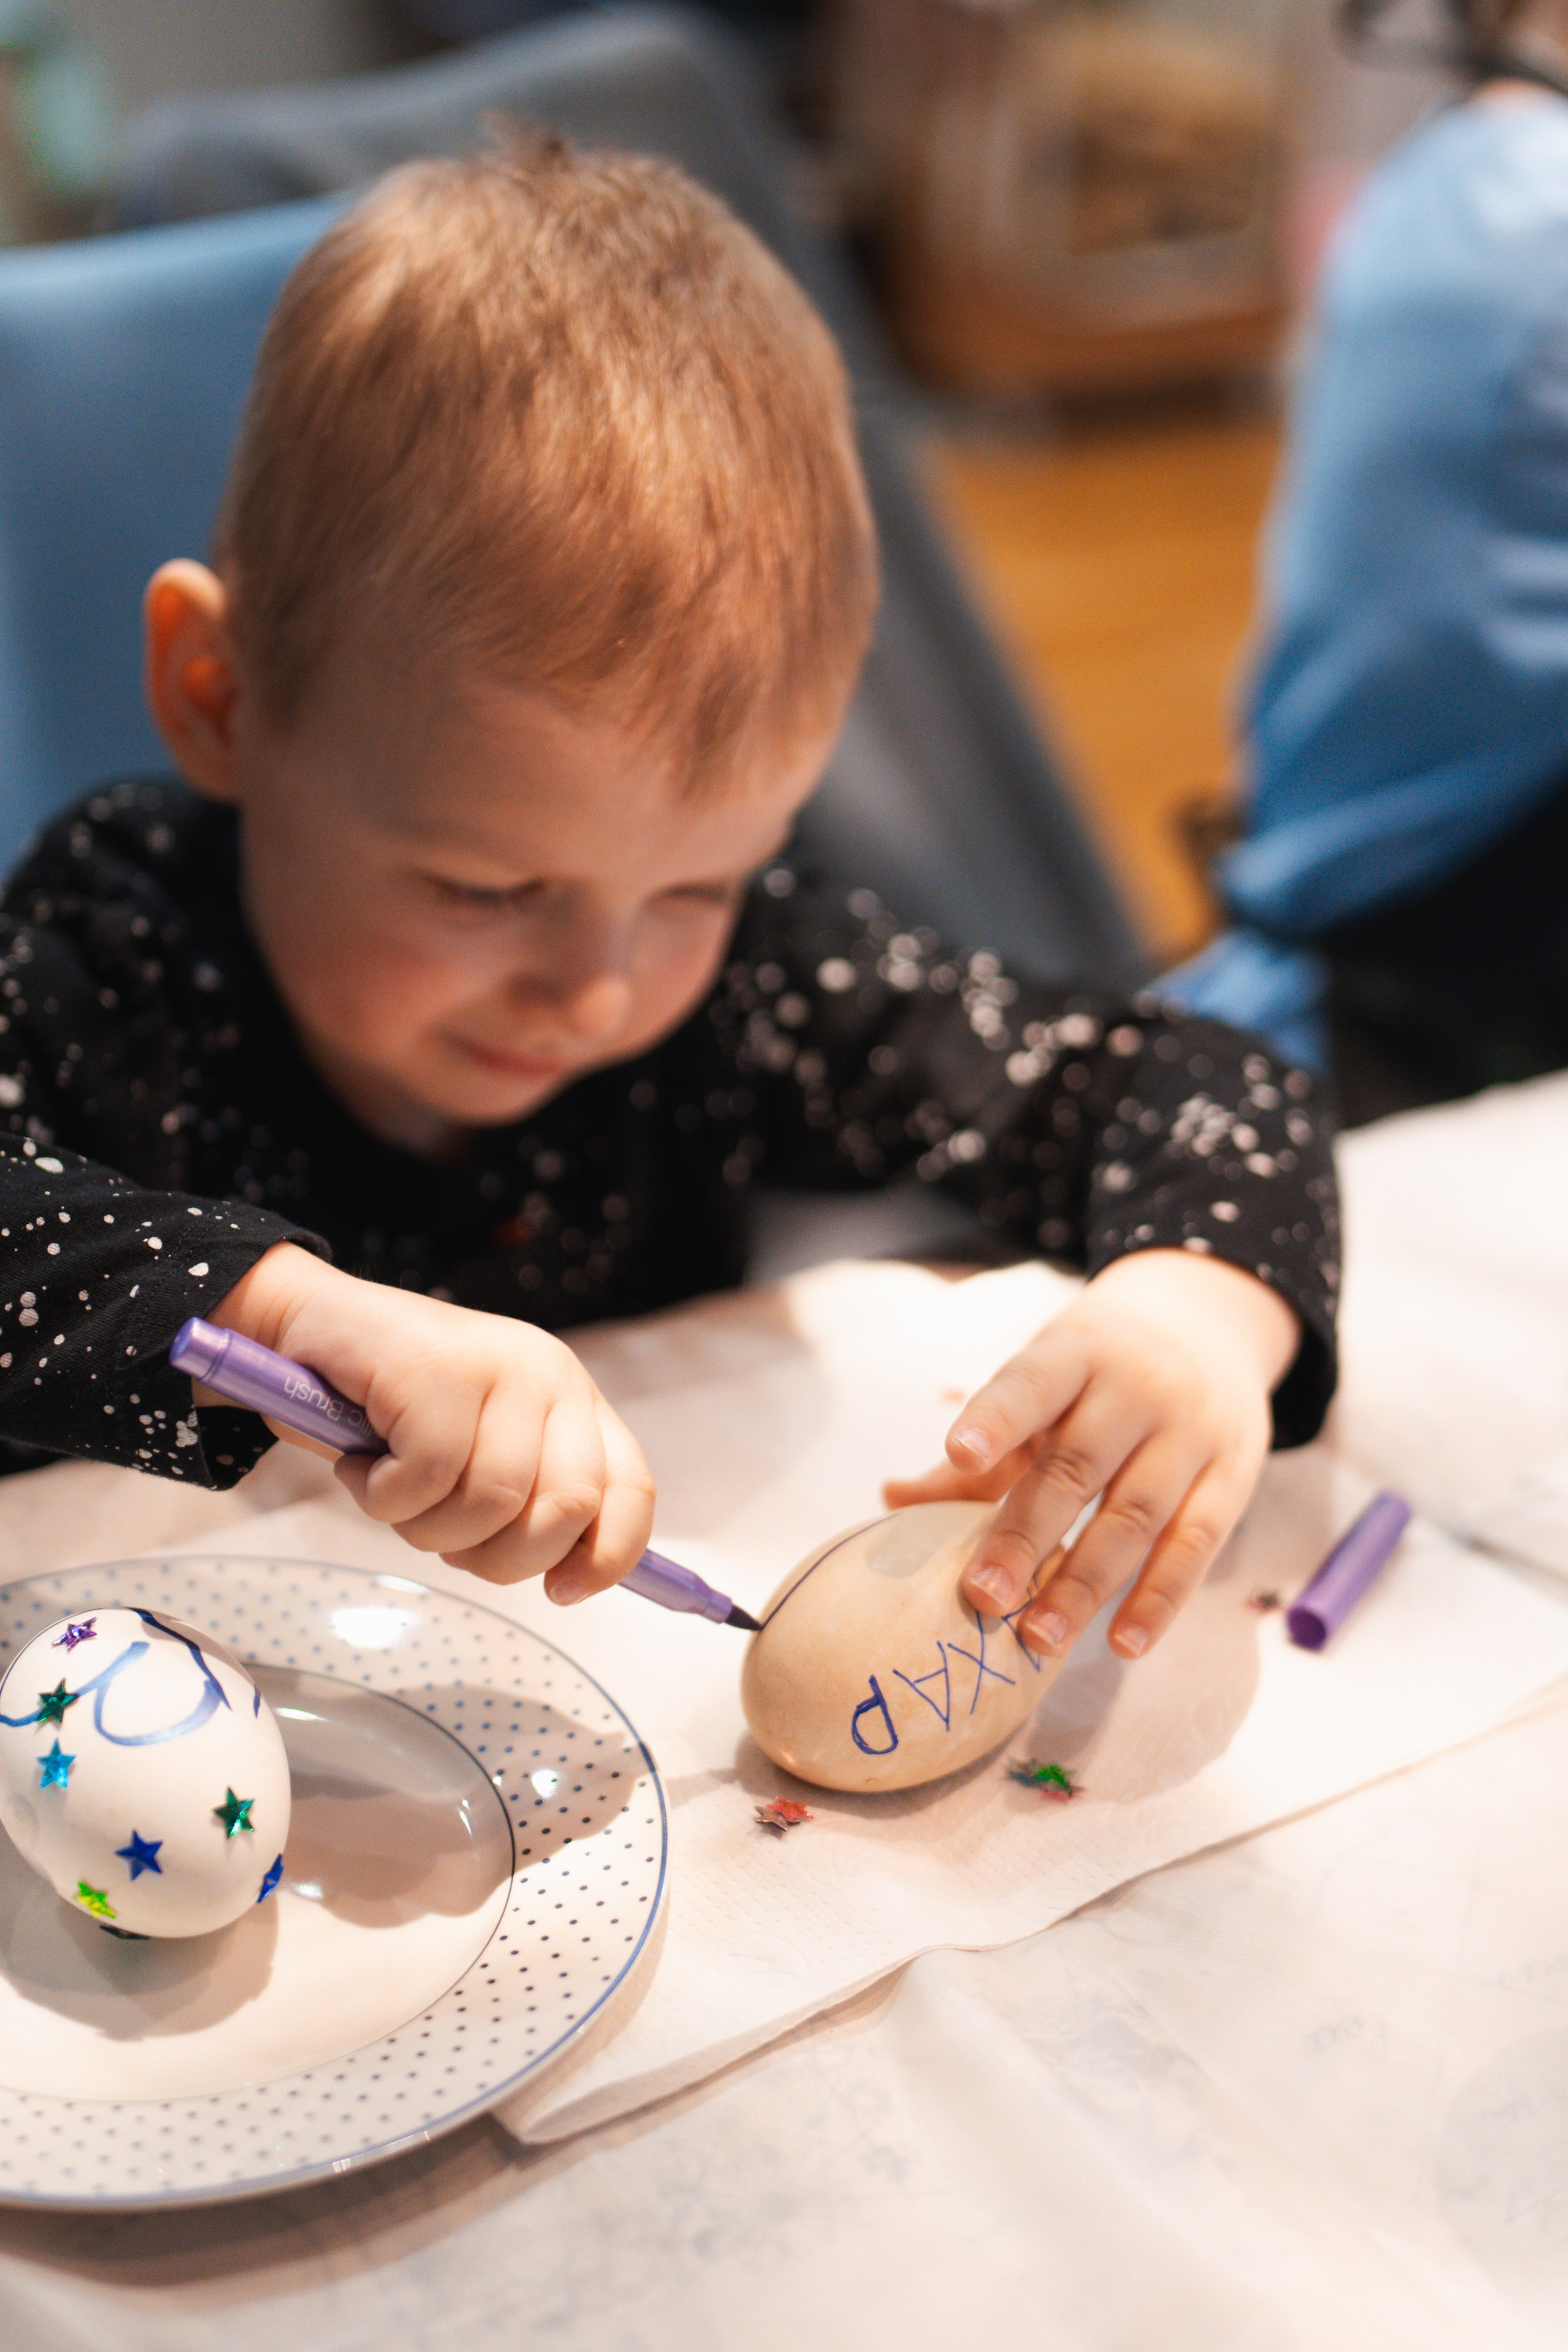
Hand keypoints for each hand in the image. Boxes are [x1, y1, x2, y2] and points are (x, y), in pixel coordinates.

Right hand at [202, 1243, 654, 1595]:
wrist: (304, 1325)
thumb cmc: (388, 1409)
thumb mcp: (475, 1458)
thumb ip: (526, 1504)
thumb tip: (570, 1580)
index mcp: (573, 1400)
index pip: (630, 1489)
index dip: (608, 1556)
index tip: (563, 1594)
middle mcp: (552, 1375)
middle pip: (565, 1510)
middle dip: (500, 1557)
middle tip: (441, 1538)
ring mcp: (498, 1365)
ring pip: (491, 1504)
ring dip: (424, 1527)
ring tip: (390, 1489)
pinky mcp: (439, 1368)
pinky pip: (426, 1480)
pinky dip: (382, 1497)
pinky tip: (361, 1467)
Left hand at [883, 1249, 1299, 1660]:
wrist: (1210, 1322)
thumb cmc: (1098, 1370)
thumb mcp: (1041, 1384)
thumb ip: (977, 1447)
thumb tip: (890, 1501)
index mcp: (1074, 1352)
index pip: (1031, 1384)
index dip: (996, 1418)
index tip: (958, 1453)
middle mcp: (1135, 1387)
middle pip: (1077, 1465)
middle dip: (1027, 1534)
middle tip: (983, 1596)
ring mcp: (1190, 1430)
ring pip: (1135, 1513)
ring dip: (1084, 1582)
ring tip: (1039, 1639)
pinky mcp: (1233, 1474)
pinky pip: (1196, 1544)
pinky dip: (1160, 1598)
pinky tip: (1124, 1642)